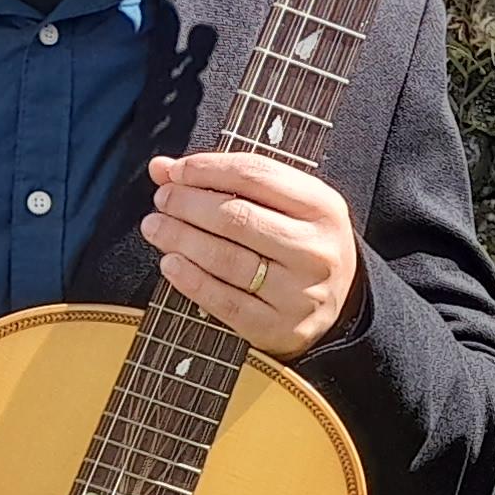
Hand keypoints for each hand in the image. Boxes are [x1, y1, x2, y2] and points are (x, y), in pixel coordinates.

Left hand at [142, 149, 361, 352]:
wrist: (339, 304)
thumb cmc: (299, 242)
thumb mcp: (284, 204)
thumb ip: (229, 182)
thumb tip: (162, 167)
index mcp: (322, 206)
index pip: (255, 174)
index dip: (207, 169)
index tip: (174, 171)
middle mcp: (314, 249)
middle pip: (236, 217)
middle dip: (187, 204)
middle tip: (162, 200)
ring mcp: (298, 291)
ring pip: (226, 258)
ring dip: (180, 239)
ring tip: (155, 227)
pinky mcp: (278, 326)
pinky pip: (224, 301)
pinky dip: (190, 280)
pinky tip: (170, 263)